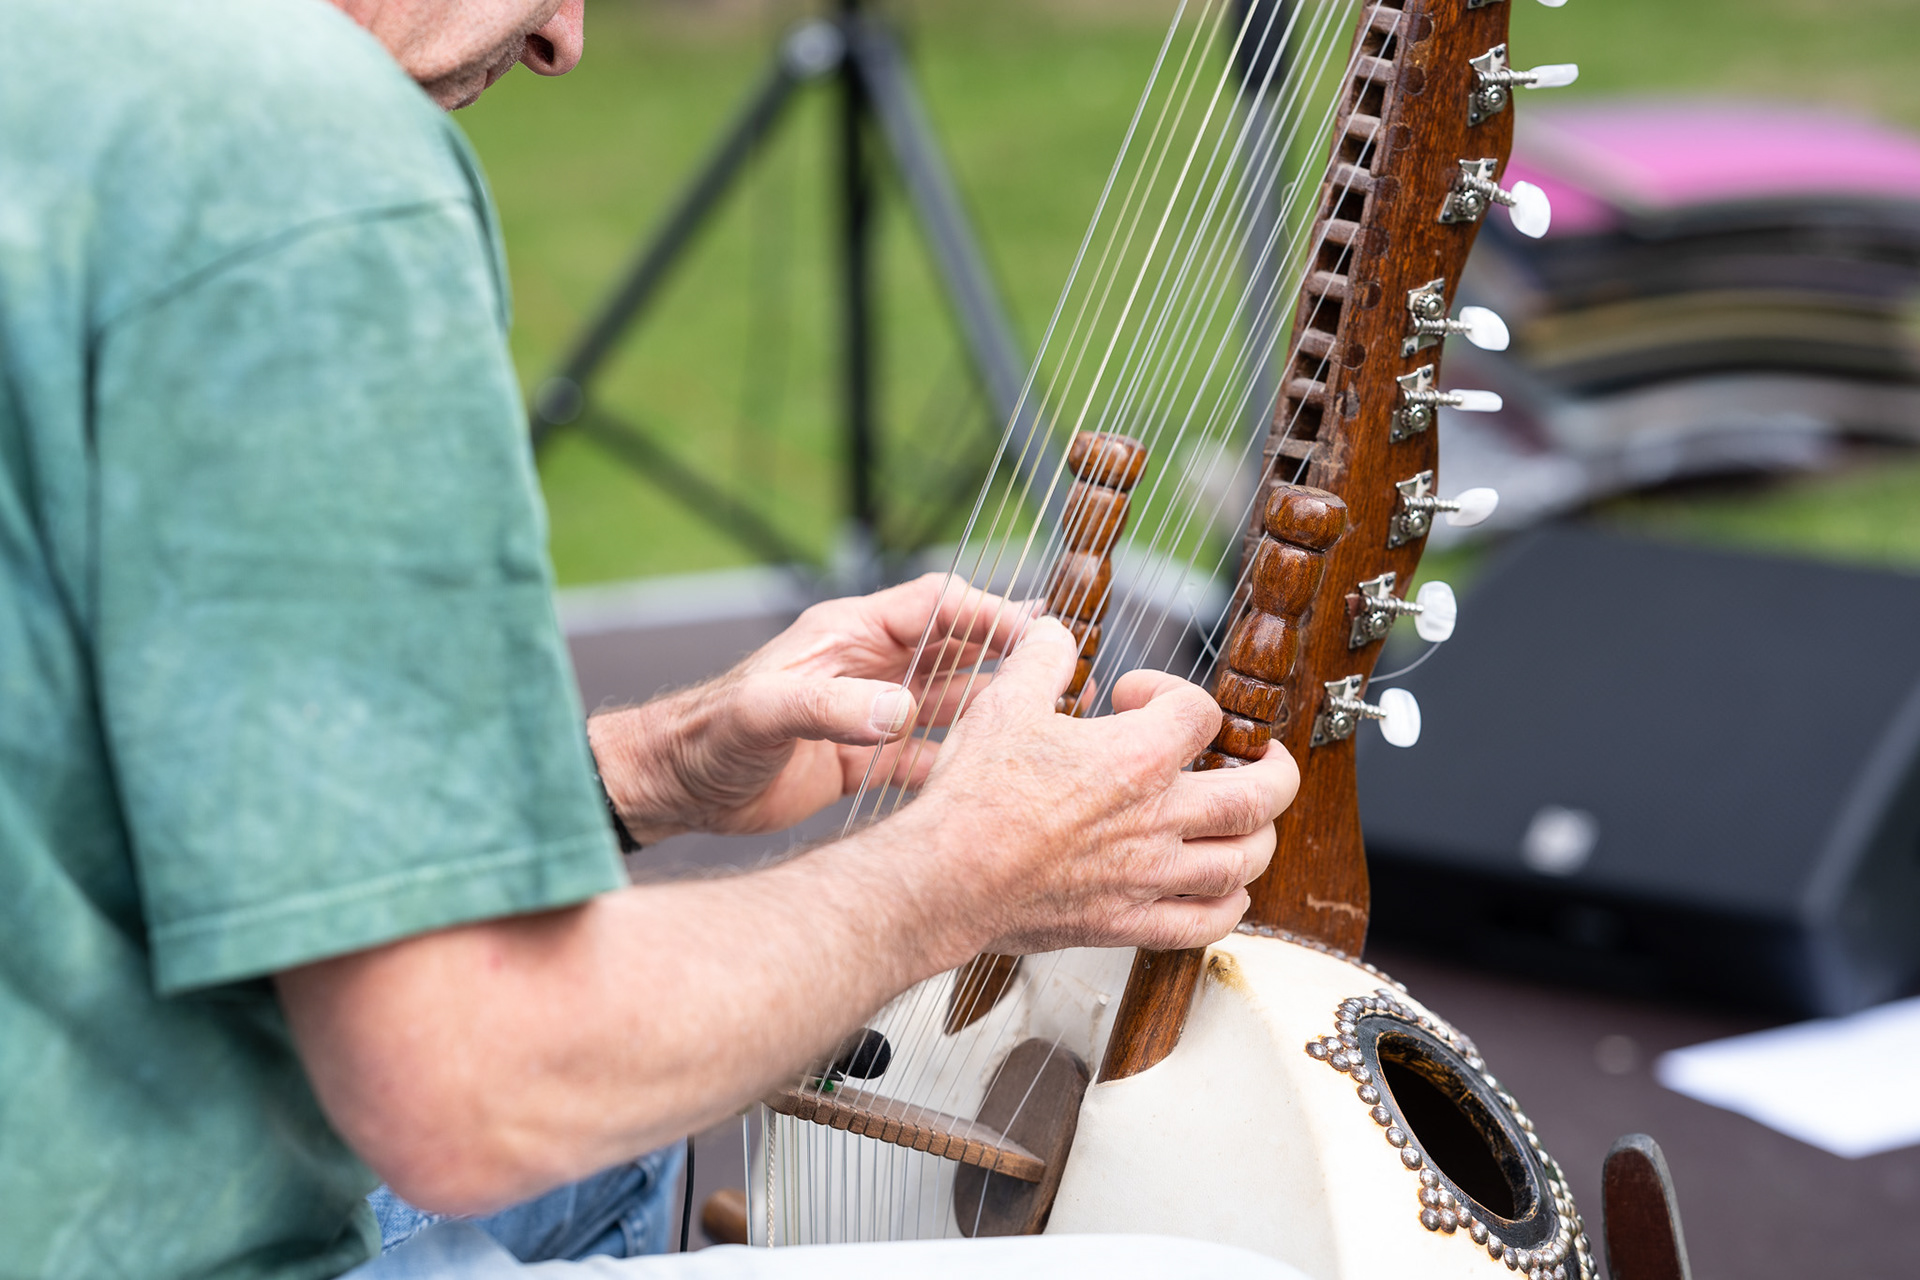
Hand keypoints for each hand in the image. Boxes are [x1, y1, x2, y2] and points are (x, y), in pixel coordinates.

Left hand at [589, 574, 1032, 841]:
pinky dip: (963, 763)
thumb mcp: (766, 713)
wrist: (674, 788)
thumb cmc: (708, 737)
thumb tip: (900, 711)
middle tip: (1068, 670)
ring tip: (1048, 722)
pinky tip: (995, 779)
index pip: (938, 604)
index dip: (990, 612)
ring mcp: (870, 712)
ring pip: (951, 702)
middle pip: (958, 647)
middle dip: (1011, 654)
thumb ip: (832, 707)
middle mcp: (868, 666)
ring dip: (996, 710)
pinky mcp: (864, 760)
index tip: (1038, 632)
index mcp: (849, 633)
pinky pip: (929, 755)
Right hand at [901, 617, 1299, 956]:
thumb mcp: (1004, 701)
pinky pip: (1206, 923)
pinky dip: (1229, 906)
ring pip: (1245, 861)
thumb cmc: (974, 796)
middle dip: (1275, 771)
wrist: (946, 877)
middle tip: (1267, 760)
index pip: (1201, 712)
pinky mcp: (1128, 922)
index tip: (1138, 697)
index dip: (1174, 691)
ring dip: (1258, 838)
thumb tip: (1053, 631)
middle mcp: (1158, 817)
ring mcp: (1149, 875)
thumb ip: (1041, 657)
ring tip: (1248, 823)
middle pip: (1259, 794)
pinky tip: (1223, 891)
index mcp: (1137, 756)